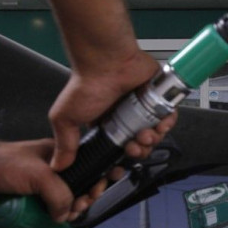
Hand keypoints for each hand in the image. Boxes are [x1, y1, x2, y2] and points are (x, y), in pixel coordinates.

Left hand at [0, 130, 104, 222]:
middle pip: (80, 186)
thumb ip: (60, 195)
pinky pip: (49, 209)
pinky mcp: (31, 198)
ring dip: (70, 210)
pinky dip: (54, 217)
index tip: (99, 190)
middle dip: (85, 197)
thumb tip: (64, 216)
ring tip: (68, 216)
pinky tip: (56, 222)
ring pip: (65, 200)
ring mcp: (42, 185)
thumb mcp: (42, 175)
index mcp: (61, 155)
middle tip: (81, 206)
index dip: (98, 177)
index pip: (89, 165)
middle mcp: (55, 169)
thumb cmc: (6, 164)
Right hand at [49, 49, 176, 171]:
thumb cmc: (87, 84)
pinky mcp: (158, 98)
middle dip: (138, 151)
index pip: (119, 149)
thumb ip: (64, 143)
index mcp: (106, 124)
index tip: (121, 161)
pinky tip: (159, 125)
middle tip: (133, 147)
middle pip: (139, 145)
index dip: (122, 158)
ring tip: (144, 135)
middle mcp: (126, 117)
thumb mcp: (66, 118)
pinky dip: (167, 124)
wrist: (107, 62)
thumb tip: (58, 165)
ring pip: (155, 134)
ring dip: (152, 140)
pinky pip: (169, 117)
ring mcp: (143, 108)